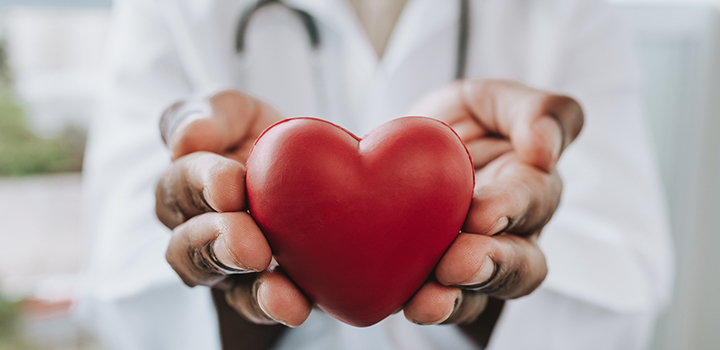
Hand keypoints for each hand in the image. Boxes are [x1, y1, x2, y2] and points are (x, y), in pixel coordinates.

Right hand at [155, 90, 311, 326]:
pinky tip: (295, 304)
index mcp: (185, 183)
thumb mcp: (241, 112)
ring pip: (217, 282)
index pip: (178, 185)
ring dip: (242, 281)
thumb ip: (213, 113)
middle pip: (186, 246)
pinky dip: (273, 306)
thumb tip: (189, 137)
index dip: (200, 184)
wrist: (319, 175)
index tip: (230, 186)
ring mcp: (226, 264)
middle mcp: (195, 229)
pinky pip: (257, 305)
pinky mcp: (260, 288)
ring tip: (269, 278)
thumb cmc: (267, 139)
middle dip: (215, 242)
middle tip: (249, 243)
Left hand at [402, 79, 583, 324]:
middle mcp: (512, 232)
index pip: (533, 200)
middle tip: (458, 265)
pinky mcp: (437, 278)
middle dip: (492, 267)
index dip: (512, 207)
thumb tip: (547, 148)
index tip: (483, 213)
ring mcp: (476, 261)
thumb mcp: (496, 99)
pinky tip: (408, 304)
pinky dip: (427, 307)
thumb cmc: (465, 120)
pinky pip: (442, 303)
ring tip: (428, 301)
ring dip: (457, 300)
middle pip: (522, 264)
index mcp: (530, 184)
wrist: (410, 145)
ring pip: (482, 294)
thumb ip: (537, 111)